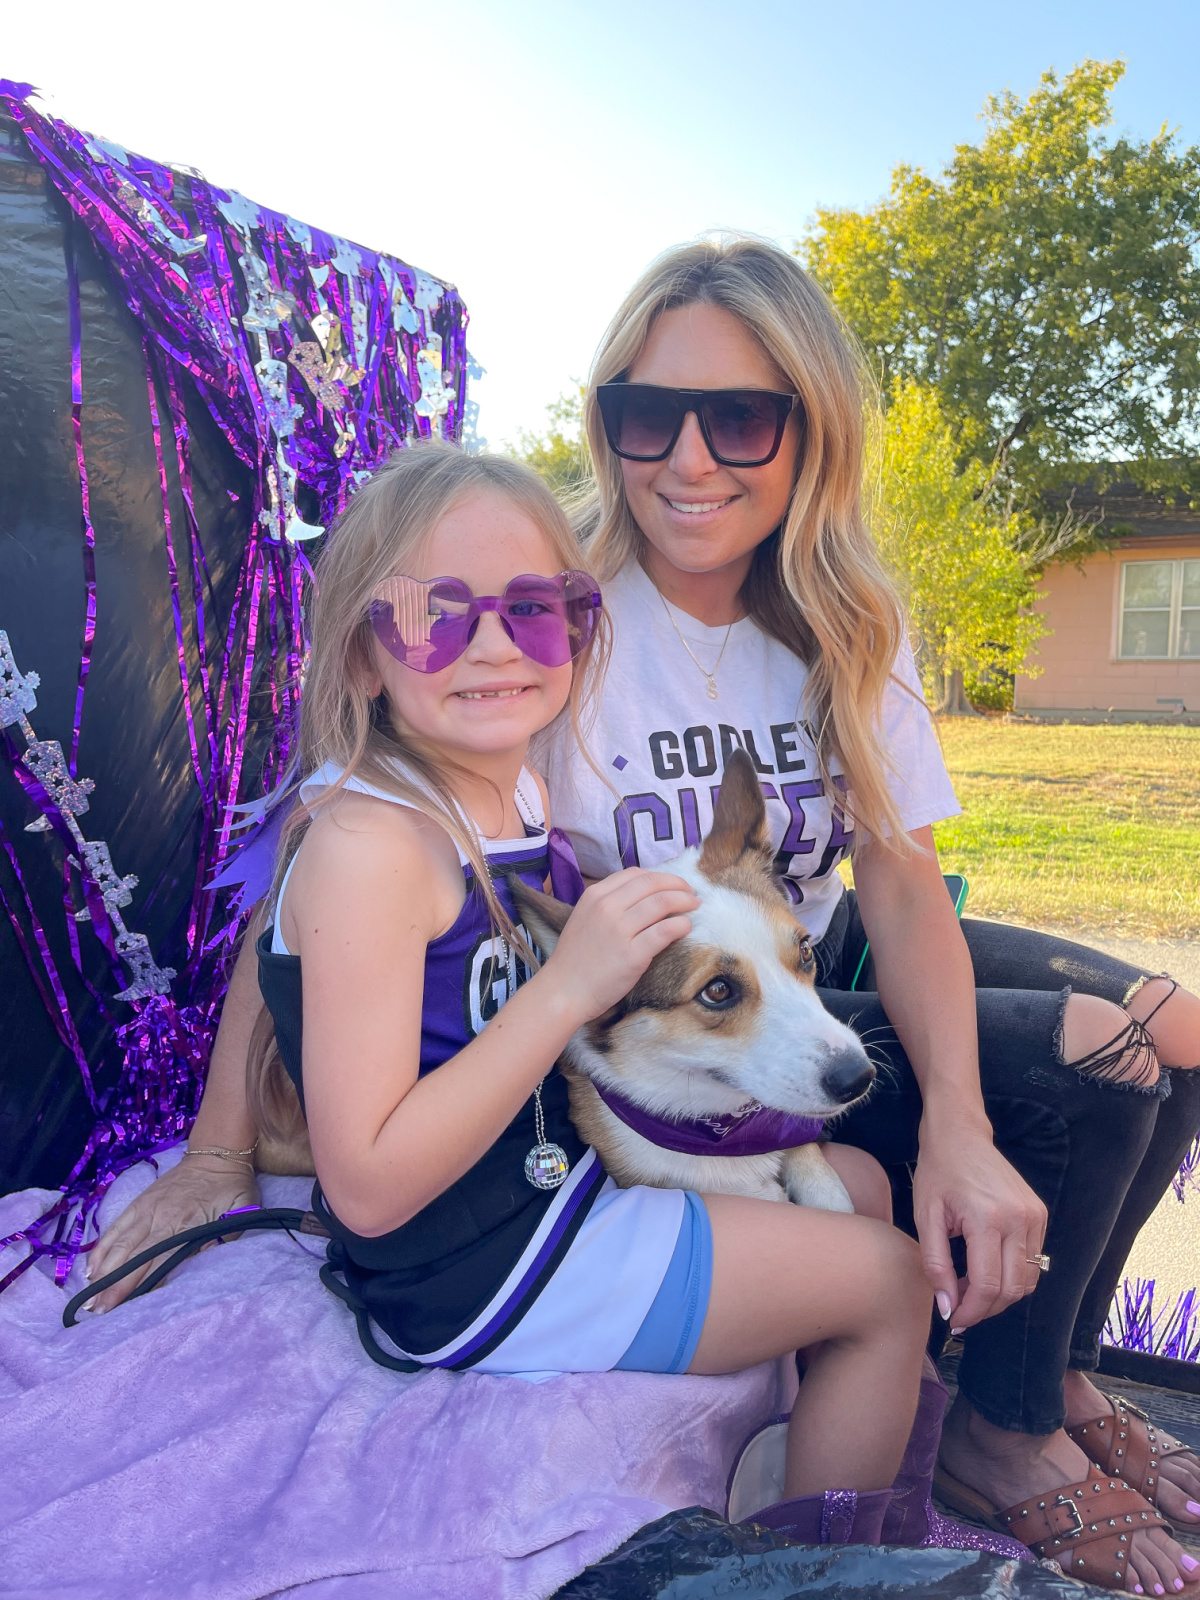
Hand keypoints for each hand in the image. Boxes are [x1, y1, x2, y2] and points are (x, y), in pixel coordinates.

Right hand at [83, 1154, 259, 1311]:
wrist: (217, 1152)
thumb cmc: (232, 1186)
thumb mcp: (240, 1211)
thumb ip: (226, 1237)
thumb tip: (204, 1258)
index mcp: (185, 1225)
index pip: (157, 1263)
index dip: (138, 1286)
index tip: (120, 1308)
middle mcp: (160, 1219)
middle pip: (132, 1258)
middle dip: (112, 1286)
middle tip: (95, 1310)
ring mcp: (146, 1209)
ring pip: (119, 1244)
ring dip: (103, 1271)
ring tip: (88, 1296)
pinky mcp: (139, 1202)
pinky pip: (116, 1226)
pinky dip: (102, 1246)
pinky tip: (91, 1267)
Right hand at [542, 868, 699, 1022]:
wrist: (564, 991)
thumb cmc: (576, 958)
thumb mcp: (585, 918)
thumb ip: (610, 903)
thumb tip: (647, 895)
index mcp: (595, 895)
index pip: (636, 874)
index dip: (661, 877)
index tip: (674, 885)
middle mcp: (607, 907)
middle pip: (652, 884)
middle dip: (678, 885)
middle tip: (691, 894)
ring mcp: (620, 930)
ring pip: (663, 903)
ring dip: (685, 902)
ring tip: (694, 907)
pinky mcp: (633, 954)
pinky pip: (665, 931)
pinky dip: (682, 925)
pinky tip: (686, 927)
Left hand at [912, 1125, 1047, 1330]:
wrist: (960, 1135)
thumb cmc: (937, 1173)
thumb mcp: (925, 1218)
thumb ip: (936, 1266)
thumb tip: (947, 1309)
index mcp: (988, 1219)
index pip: (988, 1286)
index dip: (971, 1311)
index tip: (953, 1320)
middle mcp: (1019, 1219)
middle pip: (1012, 1290)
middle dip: (986, 1309)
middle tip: (960, 1311)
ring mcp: (1035, 1216)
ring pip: (1026, 1280)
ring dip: (1001, 1296)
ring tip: (970, 1291)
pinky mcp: (1039, 1214)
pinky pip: (1032, 1260)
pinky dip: (1011, 1275)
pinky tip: (985, 1270)